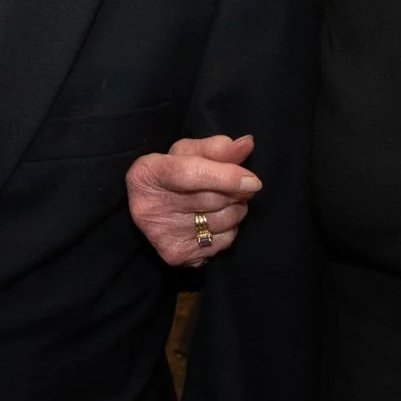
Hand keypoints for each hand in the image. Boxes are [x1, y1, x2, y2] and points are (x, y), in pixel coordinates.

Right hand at [126, 135, 260, 266]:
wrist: (147, 207)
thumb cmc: (169, 173)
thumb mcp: (186, 154)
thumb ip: (216, 148)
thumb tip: (246, 144)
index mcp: (148, 174)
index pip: (191, 174)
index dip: (226, 176)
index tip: (254, 181)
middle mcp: (150, 208)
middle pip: (212, 200)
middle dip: (236, 192)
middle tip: (241, 187)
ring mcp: (163, 235)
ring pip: (222, 222)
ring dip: (236, 210)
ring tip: (227, 202)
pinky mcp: (176, 256)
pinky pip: (222, 242)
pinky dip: (229, 230)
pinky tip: (216, 221)